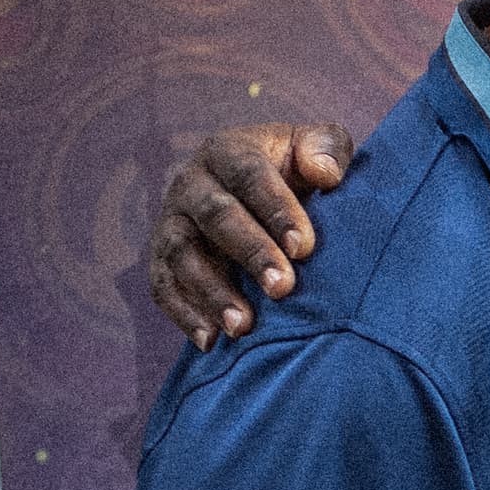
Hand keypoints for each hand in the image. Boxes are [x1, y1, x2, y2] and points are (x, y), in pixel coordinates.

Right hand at [153, 121, 354, 348]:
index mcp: (228, 151)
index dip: (276, 210)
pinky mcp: (162, 258)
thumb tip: (324, 173)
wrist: (260, 193)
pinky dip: (183, 314)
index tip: (305, 248)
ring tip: (244, 326)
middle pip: (216, 216)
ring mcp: (172, 222)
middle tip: (283, 288)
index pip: (250, 176)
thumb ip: (327, 147)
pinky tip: (210, 342)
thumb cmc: (297, 171)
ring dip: (211, 291)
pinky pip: (162, 286)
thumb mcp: (316, 147)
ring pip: (182, 254)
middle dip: (249, 252)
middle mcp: (192, 184)